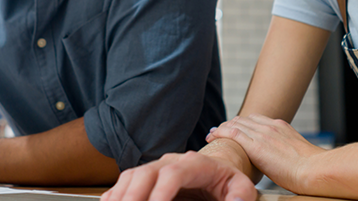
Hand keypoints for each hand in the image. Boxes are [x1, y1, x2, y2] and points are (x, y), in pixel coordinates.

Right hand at [101, 152, 256, 200]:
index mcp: (196, 164)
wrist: (217, 170)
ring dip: (120, 194)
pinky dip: (116, 193)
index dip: (162, 190)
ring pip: (132, 175)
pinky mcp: (148, 176)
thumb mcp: (241, 187)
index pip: (174, 173)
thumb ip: (241, 195)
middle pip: (147, 173)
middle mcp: (172, 162)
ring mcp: (157, 167)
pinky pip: (127, 180)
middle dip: (134, 194)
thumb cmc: (228, 181)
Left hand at [208, 115, 322, 192]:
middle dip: (230, 124)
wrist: (314, 169)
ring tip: (213, 134)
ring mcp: (262, 134)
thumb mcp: (297, 152)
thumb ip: (286, 151)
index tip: (234, 129)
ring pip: (235, 123)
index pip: (255, 119)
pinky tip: (212, 136)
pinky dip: (220, 132)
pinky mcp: (255, 145)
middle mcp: (270, 126)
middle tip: (220, 131)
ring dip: (222, 128)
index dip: (242, 123)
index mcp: (281, 126)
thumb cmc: (311, 168)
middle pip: (243, 119)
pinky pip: (232, 133)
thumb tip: (283, 161)